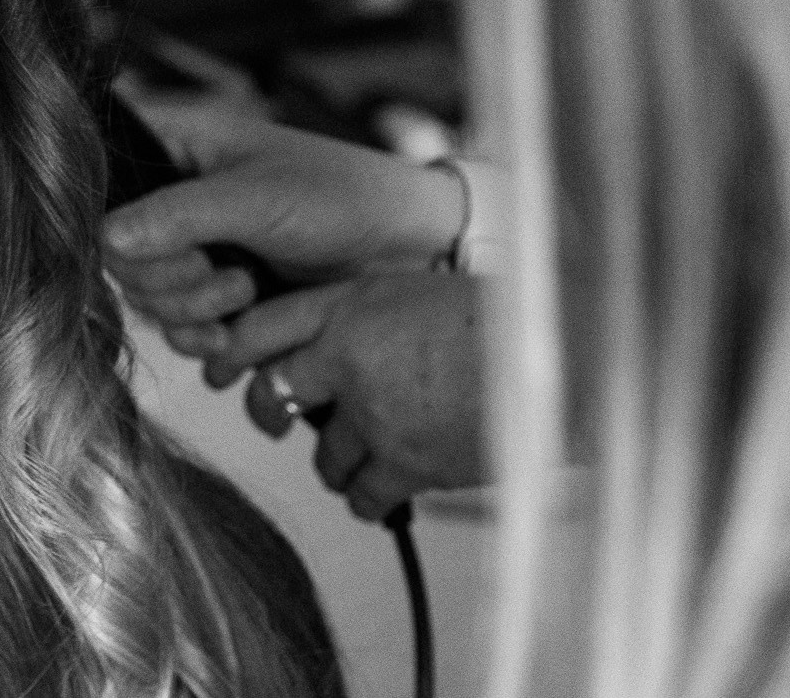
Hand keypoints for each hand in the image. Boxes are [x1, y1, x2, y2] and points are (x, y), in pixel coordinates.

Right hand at [103, 95, 464, 340]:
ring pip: (148, 297)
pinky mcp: (218, 295)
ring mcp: (196, 248)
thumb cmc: (344, 196)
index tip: (178, 247)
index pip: (107, 189)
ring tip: (245, 297)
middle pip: (122, 257)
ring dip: (190, 313)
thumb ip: (178, 216)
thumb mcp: (258, 198)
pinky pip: (178, 329)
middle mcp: (177, 198)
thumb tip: (107, 240)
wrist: (408, 248)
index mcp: (178, 148)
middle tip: (228, 279)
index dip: (125, 229)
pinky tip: (236, 337)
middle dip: (170, 281)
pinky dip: (202, 341)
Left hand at [203, 274, 488, 520]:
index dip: (234, 353)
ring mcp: (373, 412)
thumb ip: (363, 315)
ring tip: (370, 452)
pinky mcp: (404, 463)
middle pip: (269, 394)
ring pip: (322, 455)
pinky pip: (361, 496)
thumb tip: (330, 349)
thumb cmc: (505, 319)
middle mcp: (347, 356)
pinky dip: (371, 499)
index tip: (227, 370)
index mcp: (349, 304)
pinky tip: (388, 490)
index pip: (259, 328)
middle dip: (269, 413)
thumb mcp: (416, 291)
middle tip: (278, 419)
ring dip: (340, 460)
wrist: (563, 358)